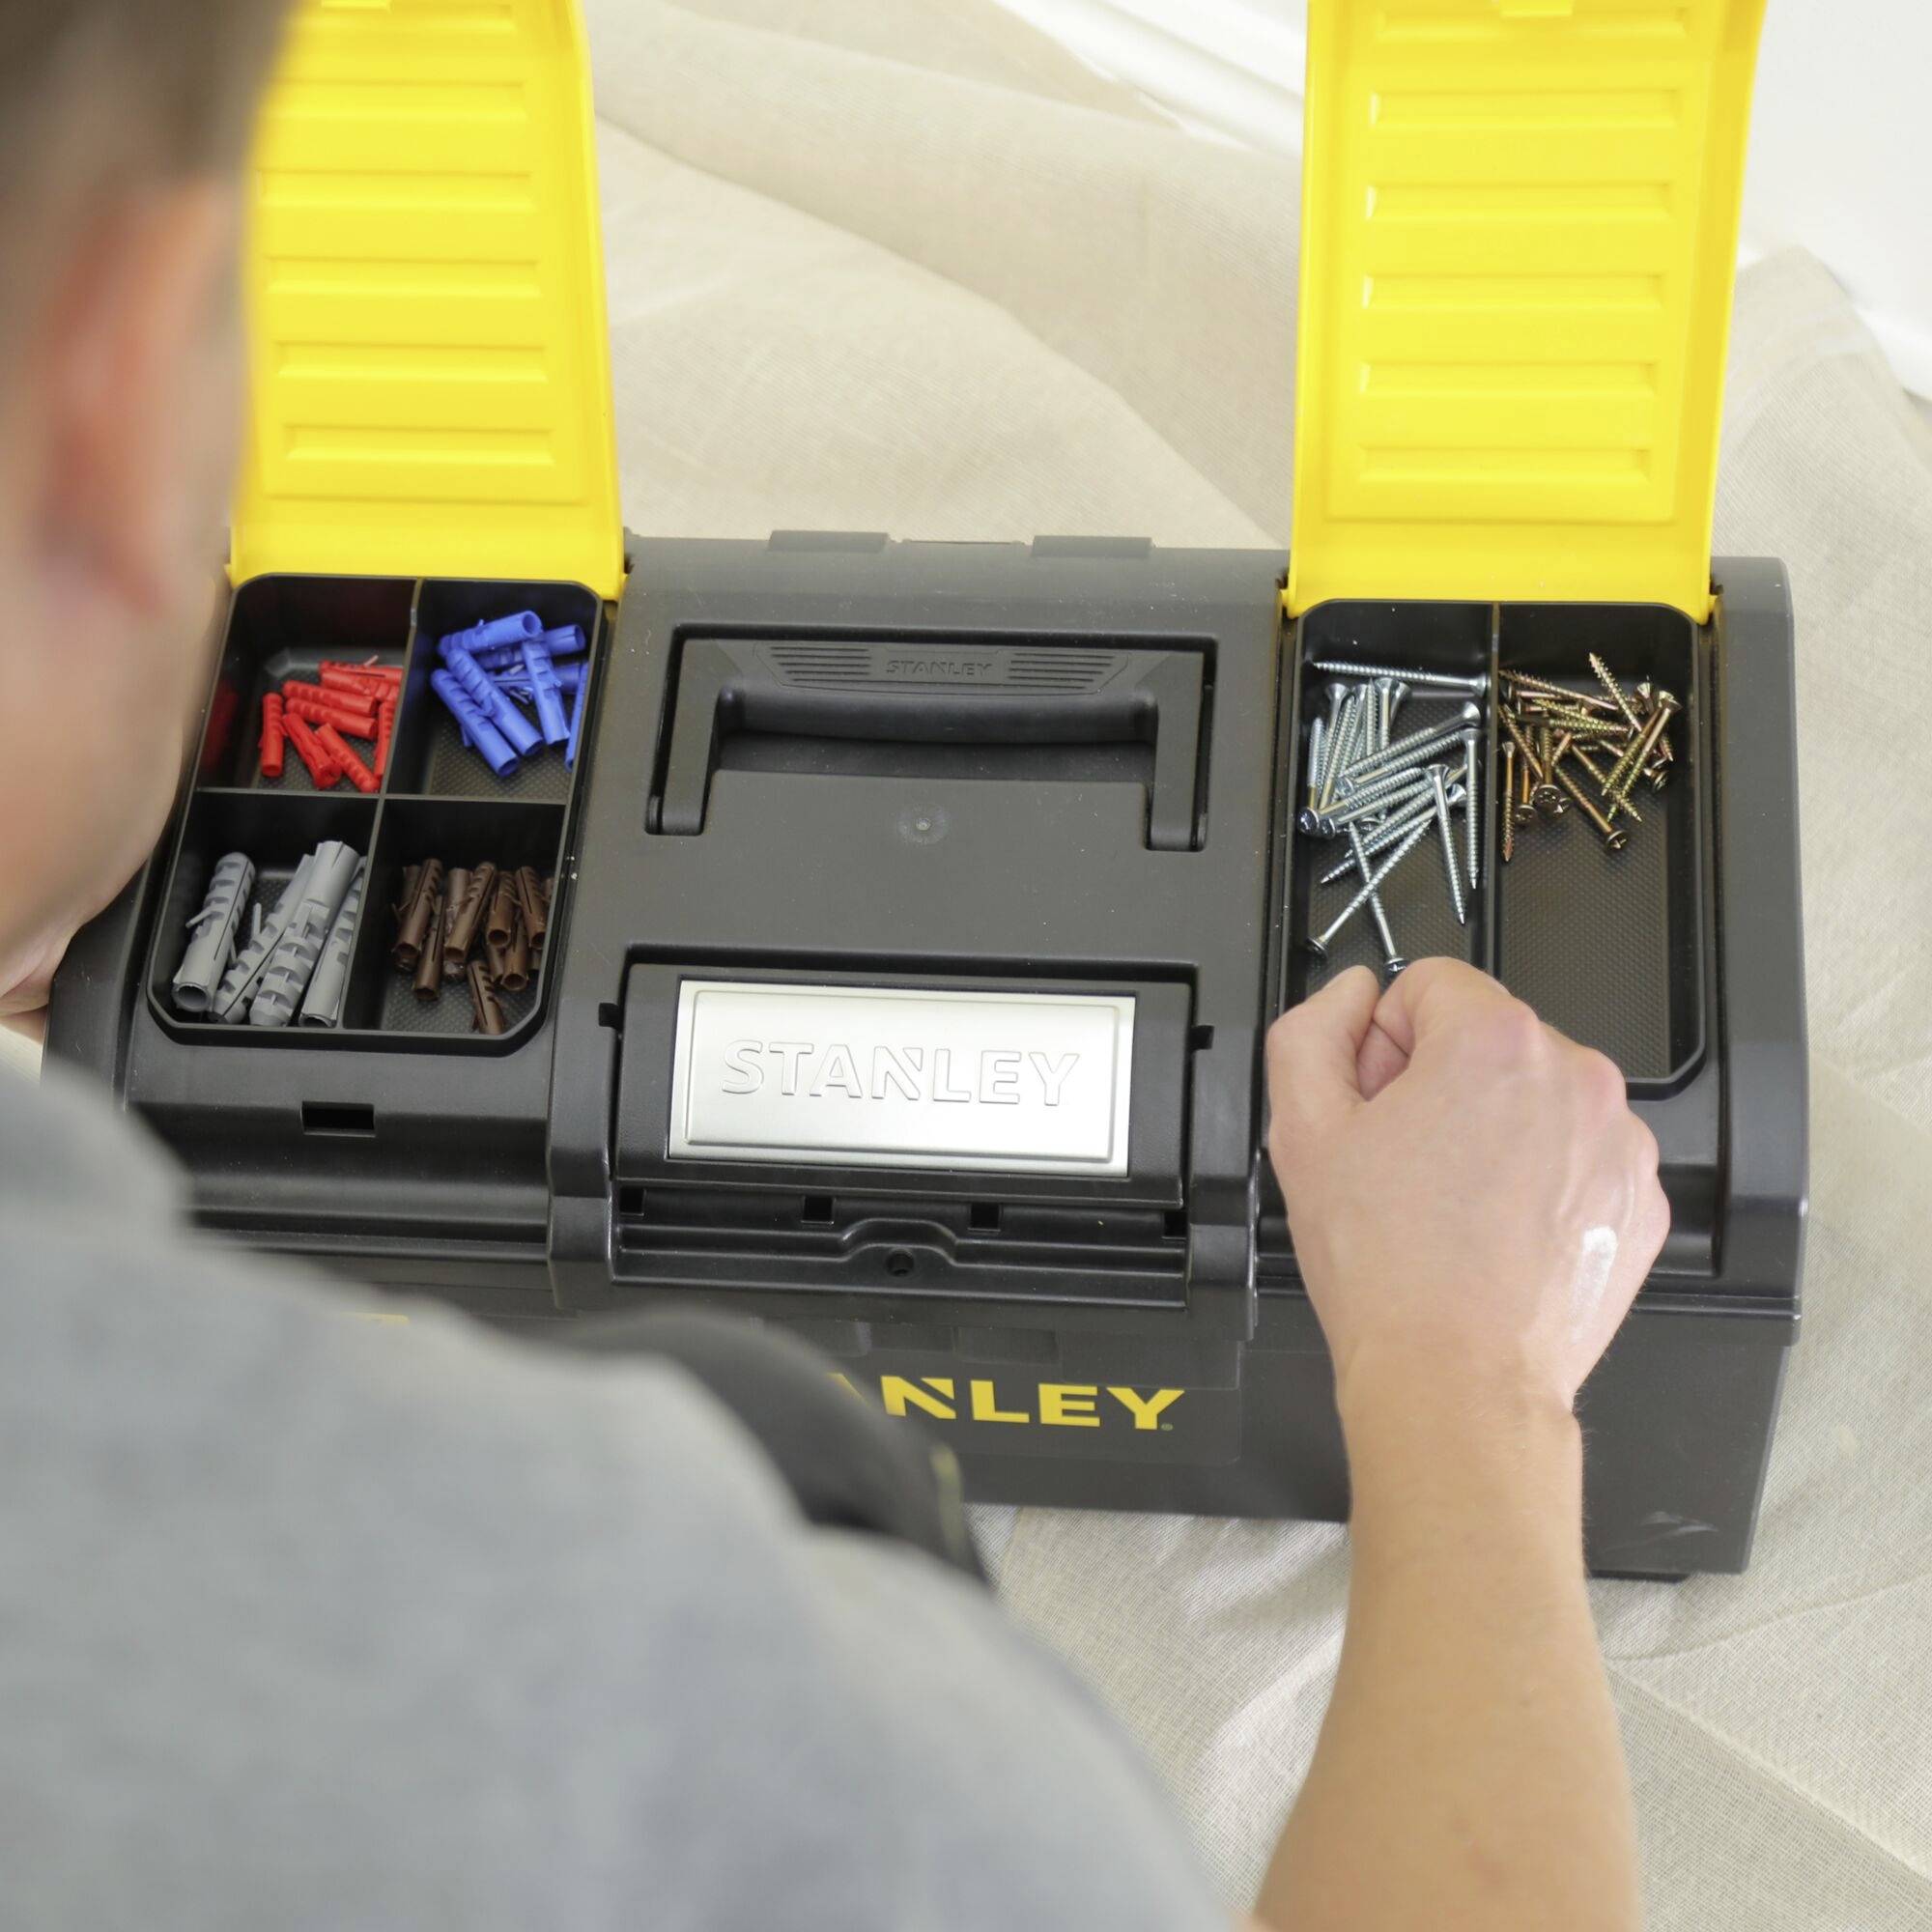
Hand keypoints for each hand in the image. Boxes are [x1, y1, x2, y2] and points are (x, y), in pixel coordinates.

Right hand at [1266, 959, 1666, 1417]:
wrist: (1458, 1381)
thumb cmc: (1390, 1272)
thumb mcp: (1301, 1129)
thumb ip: (1313, 1030)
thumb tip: (1350, 997)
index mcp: (1494, 1043)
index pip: (1428, 983)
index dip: (1384, 1041)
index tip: (1377, 1099)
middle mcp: (1574, 1076)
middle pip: (1487, 1036)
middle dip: (1440, 1081)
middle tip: (1404, 1162)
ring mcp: (1618, 1140)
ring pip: (1535, 1095)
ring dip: (1494, 1128)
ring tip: (1451, 1207)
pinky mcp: (1638, 1198)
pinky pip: (1578, 1154)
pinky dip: (1540, 1179)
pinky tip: (1496, 1231)